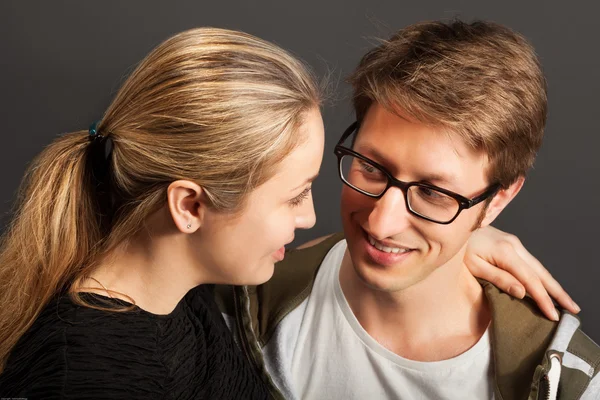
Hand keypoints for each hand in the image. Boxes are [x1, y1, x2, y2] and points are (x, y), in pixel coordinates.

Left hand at [465, 226, 579, 320]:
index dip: (543, 298)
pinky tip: (546, 286)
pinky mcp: (511, 244)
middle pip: (541, 272)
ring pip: (538, 267)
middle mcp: (514, 245)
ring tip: (565, 301)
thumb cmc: (458, 249)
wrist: (453, 226)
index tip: (553, 315)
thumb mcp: (473, 266)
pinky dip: (541, 276)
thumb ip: (498, 278)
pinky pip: (530, 263)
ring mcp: (514, 243)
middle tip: (573, 309)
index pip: (530, 279)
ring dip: (552, 284)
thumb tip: (523, 292)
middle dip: (558, 292)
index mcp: (505, 252)